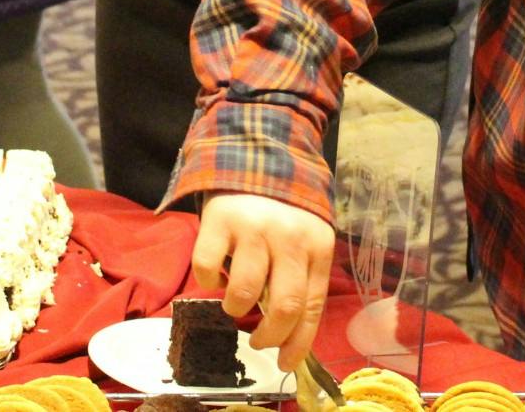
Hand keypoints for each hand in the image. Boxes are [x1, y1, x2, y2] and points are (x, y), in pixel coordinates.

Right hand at [194, 193, 334, 372]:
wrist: (255, 160)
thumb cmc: (282, 214)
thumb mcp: (304, 242)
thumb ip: (301, 279)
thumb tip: (291, 337)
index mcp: (317, 245)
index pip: (312, 305)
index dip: (299, 342)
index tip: (285, 363)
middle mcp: (289, 236)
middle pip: (284, 305)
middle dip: (269, 336)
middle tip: (258, 341)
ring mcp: (254, 228)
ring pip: (244, 293)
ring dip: (236, 309)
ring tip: (237, 301)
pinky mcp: (220, 220)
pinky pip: (207, 269)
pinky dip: (208, 282)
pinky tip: (216, 274)